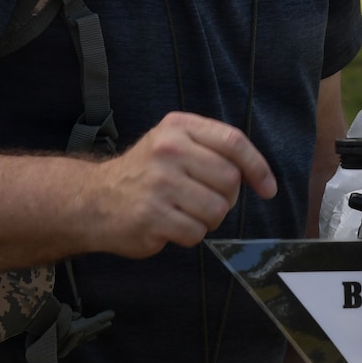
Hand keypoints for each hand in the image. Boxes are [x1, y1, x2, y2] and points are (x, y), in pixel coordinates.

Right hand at [83, 112, 276, 257]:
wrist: (94, 199)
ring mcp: (159, 183)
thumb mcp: (172, 143)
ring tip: (185, 213)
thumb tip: (257, 175)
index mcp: (177, 127)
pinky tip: (169, 225)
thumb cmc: (143, 174)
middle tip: (204, 200)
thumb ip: (210, 149)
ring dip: (208, 220)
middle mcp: (168, 150)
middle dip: (226, 198)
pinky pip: (196, 233)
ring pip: (217, 210)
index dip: (258, 167)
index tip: (267, 188)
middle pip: (230, 180)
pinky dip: (189, 235)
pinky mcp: (153, 216)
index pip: (233, 142)